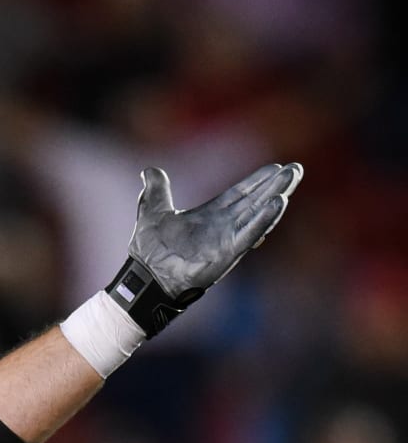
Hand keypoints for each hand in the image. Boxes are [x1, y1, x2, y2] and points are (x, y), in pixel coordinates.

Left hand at [108, 161, 302, 334]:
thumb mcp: (152, 211)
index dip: (257, 181)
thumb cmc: (149, 249)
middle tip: (295, 169)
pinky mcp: (228, 252)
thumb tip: (149, 170)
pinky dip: (264, 219)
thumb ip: (156, 191)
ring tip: (292, 179)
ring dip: (276, 197)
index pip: (239, 194)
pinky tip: (279, 203)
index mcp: (210, 215)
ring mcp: (227, 238)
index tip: (275, 167)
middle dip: (275, 185)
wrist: (145, 275)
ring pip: (258, 214)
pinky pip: (250, 233)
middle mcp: (223, 226)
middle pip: (255, 201)